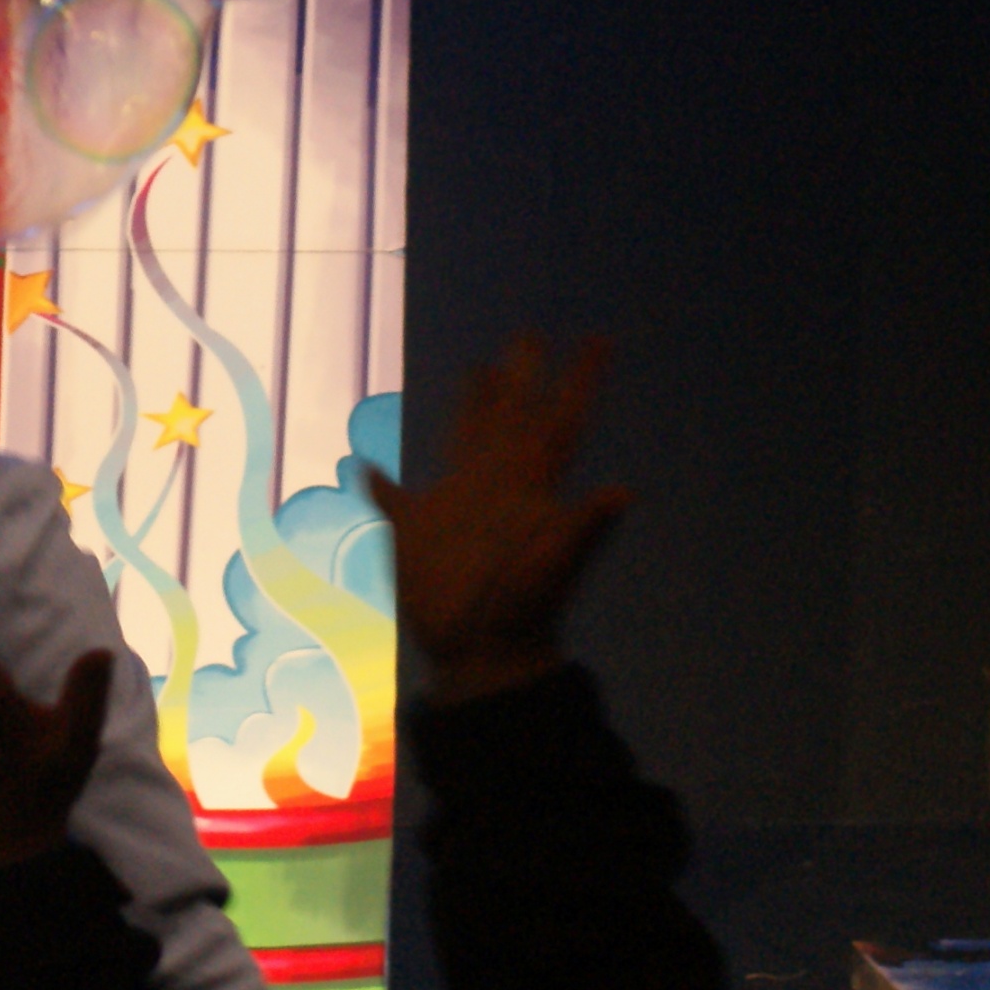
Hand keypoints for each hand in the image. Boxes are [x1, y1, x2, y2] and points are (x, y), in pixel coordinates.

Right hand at [365, 334, 630, 703]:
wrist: (486, 655)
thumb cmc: (525, 612)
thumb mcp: (555, 565)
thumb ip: (582, 528)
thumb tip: (622, 492)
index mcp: (528, 487)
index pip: (557, 422)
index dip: (578, 382)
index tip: (598, 341)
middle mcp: (496, 486)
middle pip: (511, 417)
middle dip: (521, 377)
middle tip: (528, 335)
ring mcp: (457, 506)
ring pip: (465, 439)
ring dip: (472, 405)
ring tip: (477, 369)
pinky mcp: (416, 533)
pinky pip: (393, 501)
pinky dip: (382, 487)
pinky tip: (367, 468)